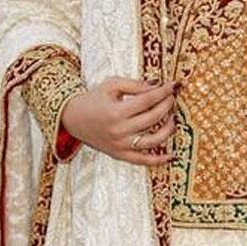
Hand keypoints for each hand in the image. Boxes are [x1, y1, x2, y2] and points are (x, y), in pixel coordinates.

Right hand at [61, 75, 177, 165]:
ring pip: (152, 141)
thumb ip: (135, 84)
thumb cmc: (93, 99)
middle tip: (172, 97)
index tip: (173, 86)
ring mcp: (120, 145)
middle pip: (153, 118)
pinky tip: (171, 155)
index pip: (148, 100)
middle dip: (167, 105)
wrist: (73, 118)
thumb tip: (158, 85)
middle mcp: (119, 130)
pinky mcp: (120, 155)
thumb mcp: (111, 85)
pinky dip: (158, 160)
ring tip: (172, 118)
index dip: (163, 92)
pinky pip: (143, 161)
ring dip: (168, 129)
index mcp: (116, 111)